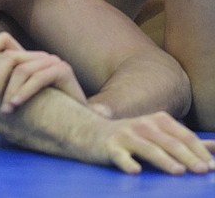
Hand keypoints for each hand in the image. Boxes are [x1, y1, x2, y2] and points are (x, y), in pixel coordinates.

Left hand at [0, 32, 85, 112]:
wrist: (77, 122)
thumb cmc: (42, 111)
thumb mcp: (18, 95)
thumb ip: (3, 87)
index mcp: (26, 58)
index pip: (5, 40)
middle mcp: (38, 56)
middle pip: (10, 57)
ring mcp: (52, 61)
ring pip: (22, 70)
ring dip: (10, 91)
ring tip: (5, 110)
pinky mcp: (63, 71)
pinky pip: (38, 78)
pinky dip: (24, 92)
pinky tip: (16, 104)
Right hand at [92, 112, 214, 174]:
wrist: (89, 133)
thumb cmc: (130, 137)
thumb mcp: (158, 134)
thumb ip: (186, 141)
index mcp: (158, 120)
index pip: (184, 135)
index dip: (198, 150)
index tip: (212, 167)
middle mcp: (142, 125)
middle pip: (169, 142)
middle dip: (188, 157)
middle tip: (202, 171)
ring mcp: (125, 135)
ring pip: (148, 148)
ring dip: (164, 160)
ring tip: (178, 171)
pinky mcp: (109, 146)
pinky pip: (119, 156)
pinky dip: (127, 163)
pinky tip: (135, 171)